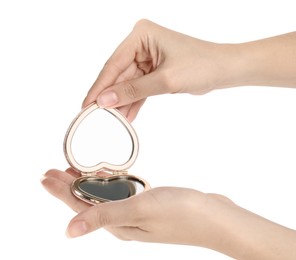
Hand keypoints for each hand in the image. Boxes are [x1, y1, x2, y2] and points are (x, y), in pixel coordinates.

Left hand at [41, 168, 234, 246]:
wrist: (214, 217)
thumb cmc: (181, 213)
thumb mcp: (139, 210)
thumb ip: (105, 216)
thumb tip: (69, 231)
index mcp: (118, 224)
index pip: (80, 206)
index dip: (60, 192)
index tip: (44, 177)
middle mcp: (124, 221)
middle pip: (88, 201)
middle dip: (68, 186)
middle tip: (52, 171)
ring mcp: (137, 213)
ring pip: (104, 196)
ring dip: (88, 184)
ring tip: (74, 172)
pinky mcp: (149, 203)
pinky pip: (122, 192)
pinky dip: (111, 183)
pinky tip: (109, 176)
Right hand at [82, 19, 234, 120]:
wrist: (224, 70)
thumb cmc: (201, 66)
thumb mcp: (165, 80)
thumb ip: (133, 90)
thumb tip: (104, 100)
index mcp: (142, 35)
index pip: (114, 63)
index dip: (100, 86)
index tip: (88, 104)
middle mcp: (142, 43)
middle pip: (119, 74)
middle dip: (111, 96)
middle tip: (98, 115)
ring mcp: (147, 57)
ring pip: (128, 83)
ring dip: (123, 101)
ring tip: (113, 120)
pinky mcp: (153, 70)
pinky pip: (139, 87)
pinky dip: (134, 101)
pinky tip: (127, 115)